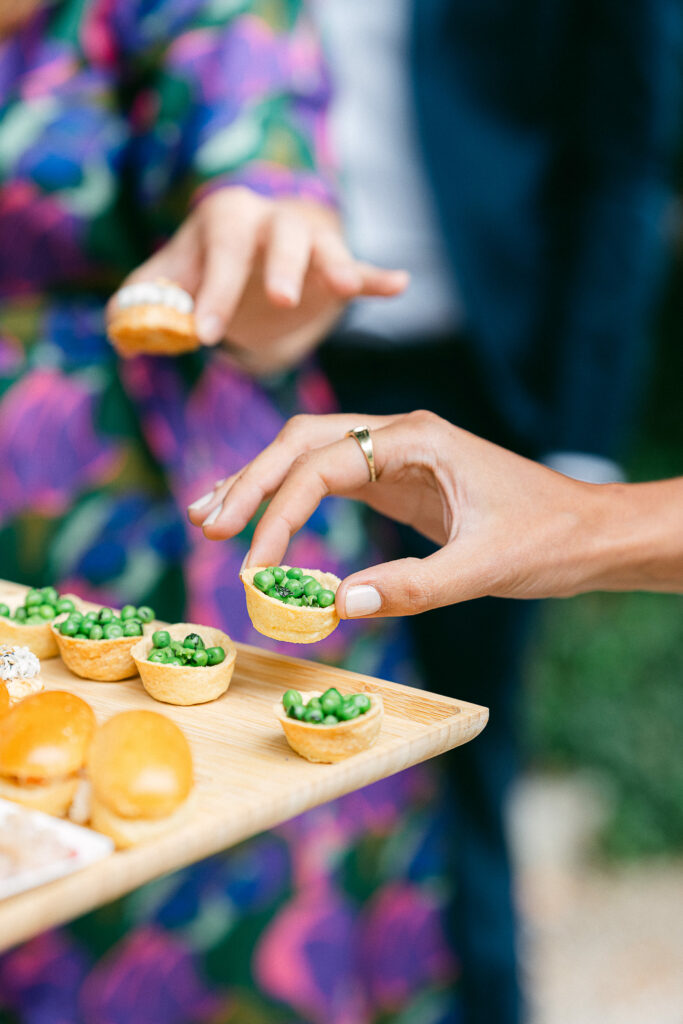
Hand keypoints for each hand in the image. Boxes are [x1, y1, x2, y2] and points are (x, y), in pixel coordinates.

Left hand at [107, 187, 407, 373]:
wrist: (253, 263)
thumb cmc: (207, 272)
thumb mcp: (173, 280)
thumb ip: (144, 300)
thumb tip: (123, 332)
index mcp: (225, 219)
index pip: (220, 251)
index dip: (214, 290)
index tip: (206, 333)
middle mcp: (270, 221)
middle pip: (279, 237)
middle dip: (280, 267)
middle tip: (281, 299)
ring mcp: (310, 241)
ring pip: (324, 246)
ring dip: (333, 265)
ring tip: (345, 286)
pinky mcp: (339, 266)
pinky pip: (362, 268)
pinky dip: (379, 277)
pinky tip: (399, 284)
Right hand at [187, 411, 618, 617]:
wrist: (588, 532)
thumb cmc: (548, 540)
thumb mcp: (486, 568)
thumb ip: (416, 587)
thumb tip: (339, 605)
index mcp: (419, 439)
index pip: (323, 463)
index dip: (279, 512)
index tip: (254, 564)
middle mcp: (401, 435)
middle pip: (303, 442)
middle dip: (251, 481)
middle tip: (207, 524)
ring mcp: (397, 455)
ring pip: (311, 456)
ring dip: (261, 483)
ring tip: (211, 515)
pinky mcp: (398, 481)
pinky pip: (332, 481)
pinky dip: (292, 499)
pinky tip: (263, 519)